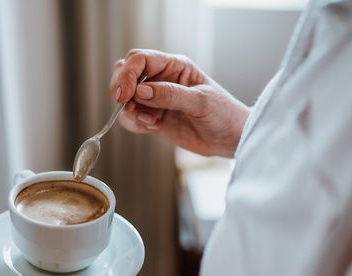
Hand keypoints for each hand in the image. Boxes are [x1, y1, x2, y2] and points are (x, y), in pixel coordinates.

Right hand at [110, 49, 249, 156]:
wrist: (230, 138)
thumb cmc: (223, 113)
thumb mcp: (201, 101)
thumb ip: (170, 95)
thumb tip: (141, 90)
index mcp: (174, 66)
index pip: (140, 60)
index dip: (128, 74)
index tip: (125, 94)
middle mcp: (162, 80)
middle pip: (126, 73)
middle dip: (121, 88)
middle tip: (126, 105)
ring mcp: (156, 100)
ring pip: (126, 98)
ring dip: (130, 110)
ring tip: (151, 121)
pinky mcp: (154, 119)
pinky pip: (132, 118)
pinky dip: (134, 123)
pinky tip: (152, 127)